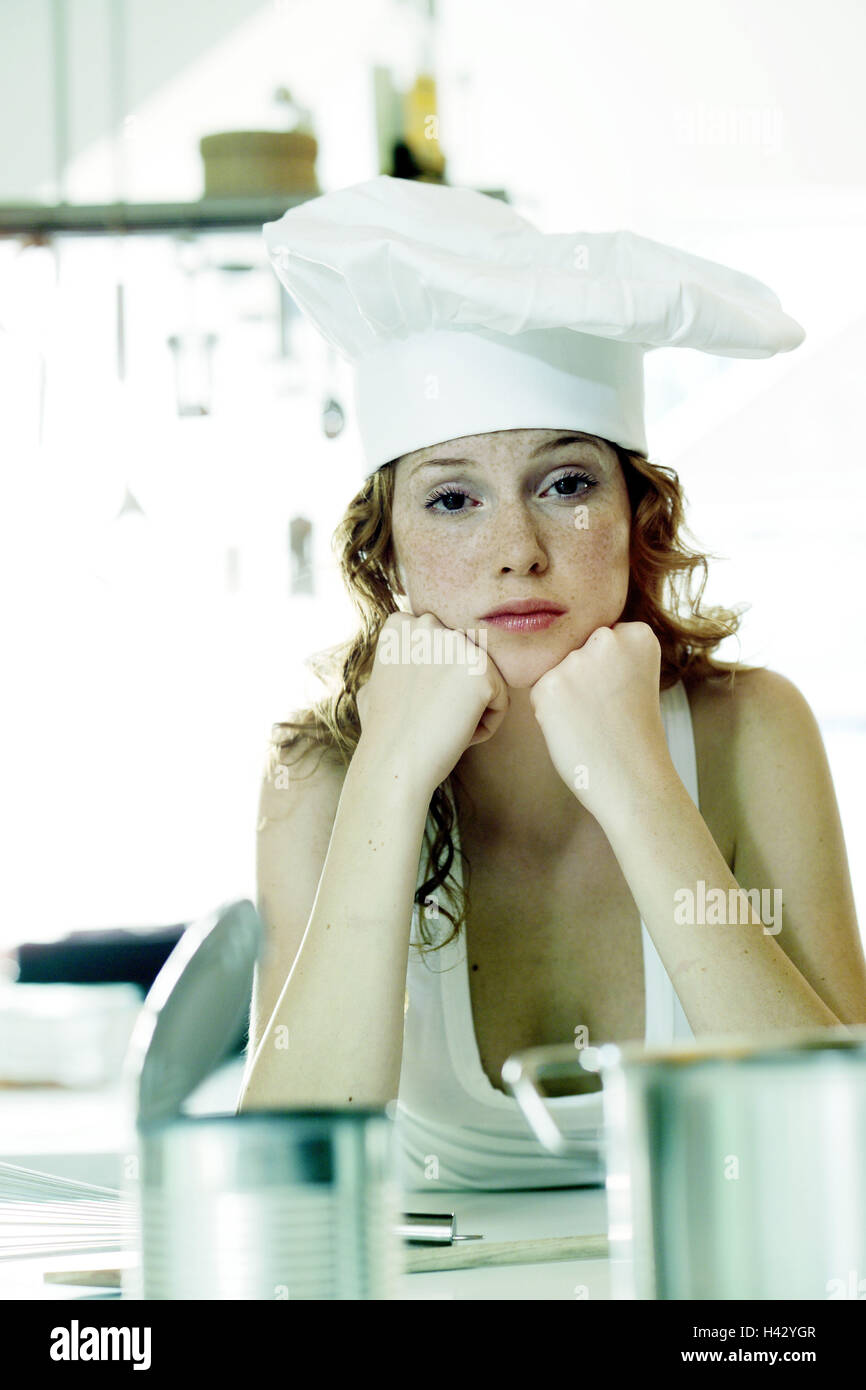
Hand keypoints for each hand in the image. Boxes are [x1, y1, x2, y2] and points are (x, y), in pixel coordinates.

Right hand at [355, 612, 509, 796]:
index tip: (415, 705)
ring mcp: (455, 643)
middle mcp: (428, 623)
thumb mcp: (377, 680)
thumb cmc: (383, 732)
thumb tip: (406, 651)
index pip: (443, 651)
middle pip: (466, 662)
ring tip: (442, 725)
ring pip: (487, 680)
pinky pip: (502, 700)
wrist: (393, 763)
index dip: (432, 686)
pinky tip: (457, 733)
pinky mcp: (482, 670)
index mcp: (402, 623)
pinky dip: (486, 725)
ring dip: (471, 709)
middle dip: (456, 693)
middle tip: (429, 717)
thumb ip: (397, 658)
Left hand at [529, 621, 673, 824]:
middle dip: (584, 678)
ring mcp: (577, 661)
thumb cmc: (633, 734)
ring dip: (566, 694)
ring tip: (593, 722)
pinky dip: (551, 713)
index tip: (624, 696)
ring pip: (557, 670)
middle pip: (576, 650)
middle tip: (607, 711)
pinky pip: (540, 692)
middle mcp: (607, 639)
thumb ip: (608, 654)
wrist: (633, 779)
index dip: (608, 673)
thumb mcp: (635, 677)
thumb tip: (554, 639)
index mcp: (637, 634)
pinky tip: (576, 729)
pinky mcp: (549, 685)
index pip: (601, 640)